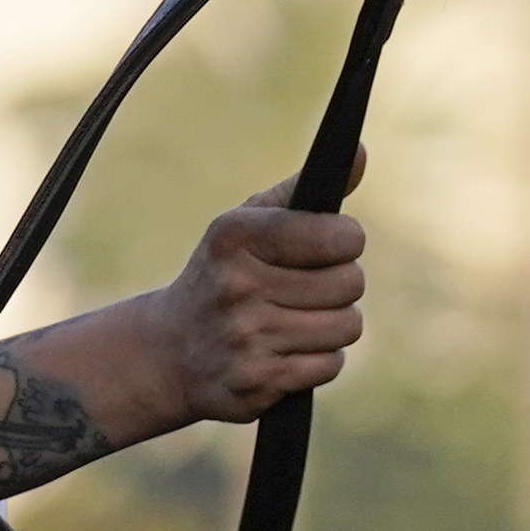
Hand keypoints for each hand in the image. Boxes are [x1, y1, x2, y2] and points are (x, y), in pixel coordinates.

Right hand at [146, 183, 365, 421]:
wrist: (168, 350)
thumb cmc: (223, 274)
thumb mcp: (245, 224)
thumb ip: (303, 190)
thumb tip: (361, 152)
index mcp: (236, 236)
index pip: (337, 235)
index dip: (344, 241)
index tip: (328, 245)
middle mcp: (238, 284)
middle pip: (349, 284)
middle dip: (338, 286)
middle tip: (307, 286)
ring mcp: (248, 334)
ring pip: (346, 327)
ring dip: (332, 324)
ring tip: (298, 318)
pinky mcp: (259, 378)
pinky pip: (330, 365)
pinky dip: (318, 359)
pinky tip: (286, 350)